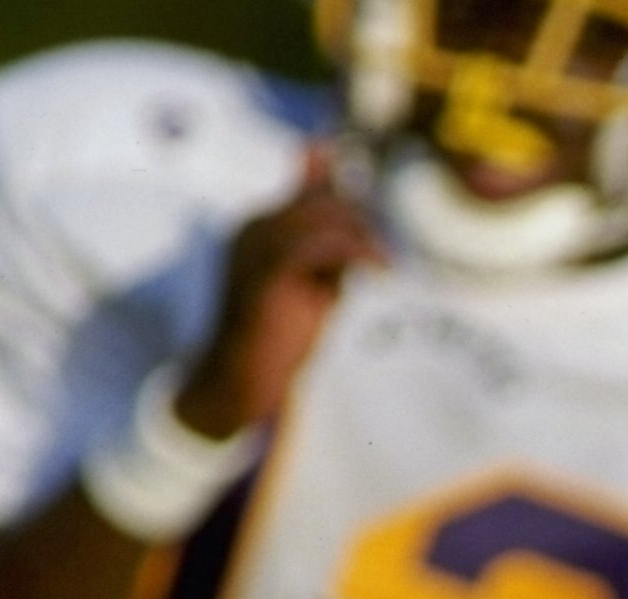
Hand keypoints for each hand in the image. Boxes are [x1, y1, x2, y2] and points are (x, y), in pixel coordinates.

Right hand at [174, 150, 384, 438]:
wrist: (245, 378)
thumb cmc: (283, 337)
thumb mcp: (317, 284)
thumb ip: (336, 252)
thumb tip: (364, 227)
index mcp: (260, 227)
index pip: (310, 192)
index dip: (350, 207)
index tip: (375, 242)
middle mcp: (253, 228)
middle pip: (320, 201)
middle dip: (360, 223)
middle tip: (382, 257)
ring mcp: (255, 246)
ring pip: (321, 215)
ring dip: (361, 237)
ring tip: (381, 264)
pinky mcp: (266, 271)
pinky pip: (318, 243)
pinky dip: (354, 251)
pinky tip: (375, 271)